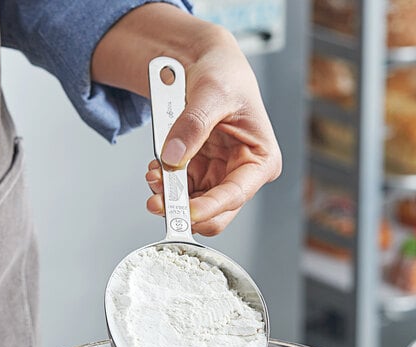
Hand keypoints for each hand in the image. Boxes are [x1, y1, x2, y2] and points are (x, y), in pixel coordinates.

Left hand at [91, 4, 281, 236]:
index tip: (187, 213)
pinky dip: (165, 185)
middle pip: (217, 212)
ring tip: (154, 176)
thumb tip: (174, 157)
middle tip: (159, 203)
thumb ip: (193, 126)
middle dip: (186, 209)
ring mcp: (219, 176)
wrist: (206, 64)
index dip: (210, 208)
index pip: (237, 194)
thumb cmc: (225, 74)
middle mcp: (242, 173)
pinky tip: (156, 170)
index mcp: (261, 159)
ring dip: (170, 198)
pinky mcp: (199, 173)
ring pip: (194, 205)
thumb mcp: (211, 92)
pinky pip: (180, 191)